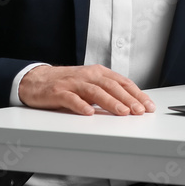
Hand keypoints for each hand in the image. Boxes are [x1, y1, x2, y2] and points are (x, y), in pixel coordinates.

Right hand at [18, 64, 155, 115]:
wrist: (36, 80)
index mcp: (97, 73)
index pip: (121, 82)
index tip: (148, 105)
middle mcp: (87, 75)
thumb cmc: (66, 84)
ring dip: (110, 102)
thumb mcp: (90, 84)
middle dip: (127, 99)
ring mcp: (72, 83)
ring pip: (95, 92)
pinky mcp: (58, 92)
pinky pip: (71, 99)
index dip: (136, 94)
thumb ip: (107, 91)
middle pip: (111, 86)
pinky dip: (81, 105)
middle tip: (139, 111)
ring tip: (122, 112)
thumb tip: (131, 103)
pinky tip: (89, 113)